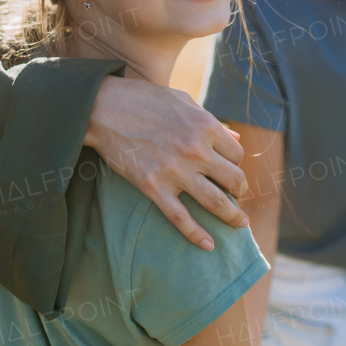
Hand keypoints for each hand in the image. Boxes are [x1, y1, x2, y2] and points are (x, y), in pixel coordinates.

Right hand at [86, 76, 247, 250]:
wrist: (104, 108)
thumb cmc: (145, 100)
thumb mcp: (184, 102)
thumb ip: (210, 122)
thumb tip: (236, 140)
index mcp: (205, 125)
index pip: (237, 154)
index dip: (237, 164)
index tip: (231, 170)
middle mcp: (195, 149)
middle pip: (234, 179)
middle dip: (240, 191)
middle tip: (238, 197)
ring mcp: (175, 170)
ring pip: (215, 202)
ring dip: (232, 216)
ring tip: (239, 224)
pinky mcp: (153, 187)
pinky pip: (181, 218)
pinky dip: (197, 235)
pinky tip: (209, 245)